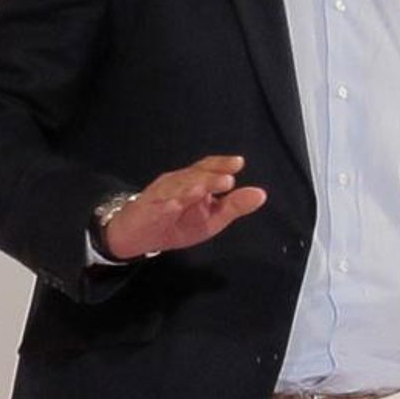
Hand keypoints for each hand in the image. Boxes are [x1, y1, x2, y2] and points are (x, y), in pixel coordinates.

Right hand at [99, 156, 267, 259]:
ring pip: (176, 188)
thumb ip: (234, 206)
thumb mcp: (211, 218)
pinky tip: (175, 205)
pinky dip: (166, 205)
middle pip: (194, 175)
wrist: (138, 235)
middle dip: (210, 176)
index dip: (221, 164)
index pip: (207, 168)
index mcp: (194, 182)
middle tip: (227, 179)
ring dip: (190, 188)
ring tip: (204, 189)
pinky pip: (157, 206)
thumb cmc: (177, 223)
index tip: (238, 163)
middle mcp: (177, 182)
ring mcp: (161, 195)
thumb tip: (261, 194)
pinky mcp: (147, 210)